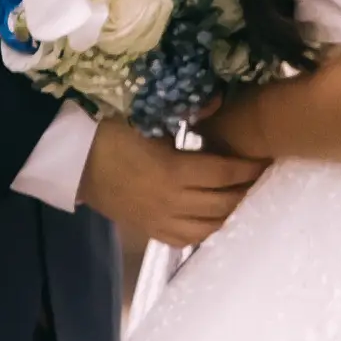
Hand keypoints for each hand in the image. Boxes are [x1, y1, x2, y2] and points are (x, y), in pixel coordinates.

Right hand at [79, 119, 263, 245]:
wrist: (75, 161)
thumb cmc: (112, 134)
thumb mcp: (149, 118)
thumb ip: (187, 112)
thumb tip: (219, 101)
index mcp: (175, 171)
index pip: (225, 173)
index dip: (248, 168)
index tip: (264, 159)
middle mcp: (173, 202)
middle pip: (223, 203)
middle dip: (246, 191)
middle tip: (261, 179)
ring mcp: (161, 220)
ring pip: (209, 227)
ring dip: (230, 214)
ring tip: (243, 199)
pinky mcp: (151, 231)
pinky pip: (187, 240)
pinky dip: (207, 232)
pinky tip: (217, 220)